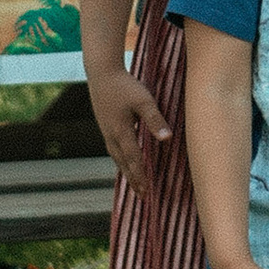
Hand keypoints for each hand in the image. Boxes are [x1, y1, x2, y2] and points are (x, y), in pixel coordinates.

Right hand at [94, 66, 172, 199]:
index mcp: (121, 132)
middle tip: (143, 196)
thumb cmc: (125, 85)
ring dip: (126, 172)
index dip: (141, 176)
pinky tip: (125, 161)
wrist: (101, 72)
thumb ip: (155, 120)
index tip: (147, 191)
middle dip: (134, 180)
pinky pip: (114, 149)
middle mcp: (112, 135)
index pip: (134, 160)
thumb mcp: (144, 101)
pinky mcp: (105, 126)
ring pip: (117, 158)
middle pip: (123, 164)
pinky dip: (121, 160)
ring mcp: (106, 131)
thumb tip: (167, 139)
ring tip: (135, 184)